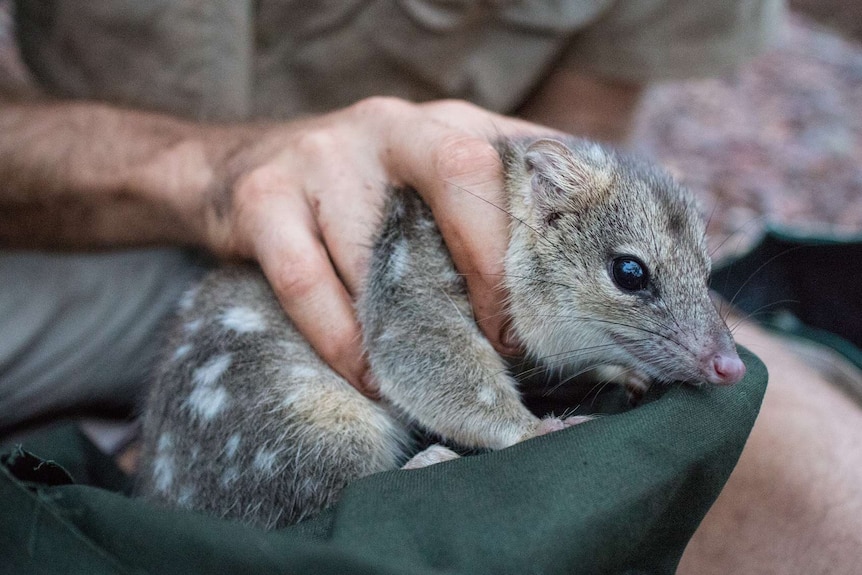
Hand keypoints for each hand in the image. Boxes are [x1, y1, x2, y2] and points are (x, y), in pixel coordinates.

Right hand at [183, 98, 554, 395]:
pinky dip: (342, 340)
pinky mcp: (263, 200)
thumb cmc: (361, 193)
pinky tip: (370, 378)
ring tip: (439, 377)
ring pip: (377, 248)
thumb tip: (578, 247)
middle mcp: (387, 128)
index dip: (535, 234)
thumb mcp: (429, 179)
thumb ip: (495, 200)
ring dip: (409, 324)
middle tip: (502, 341)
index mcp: (442, 124)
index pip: (510, 161)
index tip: (546, 307)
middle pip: (461, 174)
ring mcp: (321, 159)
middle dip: (490, 262)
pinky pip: (306, 281)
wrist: (237, 169)